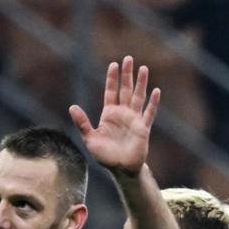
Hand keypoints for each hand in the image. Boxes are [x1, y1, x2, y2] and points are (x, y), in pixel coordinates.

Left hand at [69, 56, 159, 176]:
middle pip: (126, 89)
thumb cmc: (105, 155)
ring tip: (144, 69)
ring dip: (141, 83)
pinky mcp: (143, 129)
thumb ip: (82, 123)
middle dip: (127, 74)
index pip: (111, 91)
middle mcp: (123, 113)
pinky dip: (153, 103)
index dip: (112, 78)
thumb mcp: (90, 139)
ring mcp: (134, 120)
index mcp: (109, 114)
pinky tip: (156, 91)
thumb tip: (72, 107)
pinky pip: (149, 113)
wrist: (121, 169)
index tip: (114, 64)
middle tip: (129, 59)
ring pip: (139, 97)